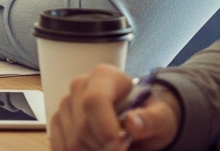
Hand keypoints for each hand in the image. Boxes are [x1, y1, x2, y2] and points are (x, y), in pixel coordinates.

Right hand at [50, 64, 181, 150]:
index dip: (105, 128)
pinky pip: (61, 146)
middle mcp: (80, 86)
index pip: (94, 100)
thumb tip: (133, 122)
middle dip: (104, 146)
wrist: (139, 119)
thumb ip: (152, 119)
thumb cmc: (149, 115)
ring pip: (72, 141)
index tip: (121, 144)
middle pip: (83, 126)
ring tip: (110, 147)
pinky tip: (96, 149)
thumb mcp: (161, 117)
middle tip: (123, 147)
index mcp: (104, 76)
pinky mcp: (58, 121)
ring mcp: (66, 104)